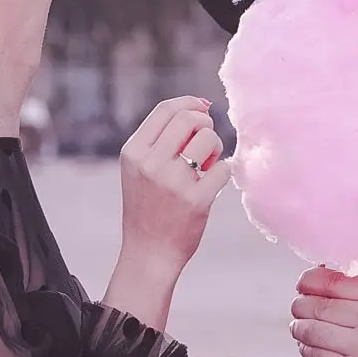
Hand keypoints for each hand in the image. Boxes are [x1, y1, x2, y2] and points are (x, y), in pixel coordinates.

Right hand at [117, 96, 230, 271]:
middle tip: (205, 145)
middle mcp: (150, 164)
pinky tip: (212, 185)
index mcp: (133, 153)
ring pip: (209, 139)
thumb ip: (162, 139)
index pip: (165, 109)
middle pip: (189, 119)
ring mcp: (172, 182)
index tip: (204, 109)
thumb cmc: (149, 206)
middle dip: (205, 125)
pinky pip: (224, 168)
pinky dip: (223, 172)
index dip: (189, 103)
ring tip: (207, 167)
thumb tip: (202, 106)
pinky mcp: (196, 200)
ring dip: (216, 148)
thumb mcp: (140, 169)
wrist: (149, 253)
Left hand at [291, 268, 357, 356]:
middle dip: (301, 305)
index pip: (331, 281)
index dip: (309, 281)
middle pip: (317, 305)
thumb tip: (331, 281)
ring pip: (311, 331)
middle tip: (299, 306)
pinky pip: (317, 356)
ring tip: (300, 326)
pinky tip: (309, 345)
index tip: (304, 284)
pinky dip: (307, 348)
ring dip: (300, 327)